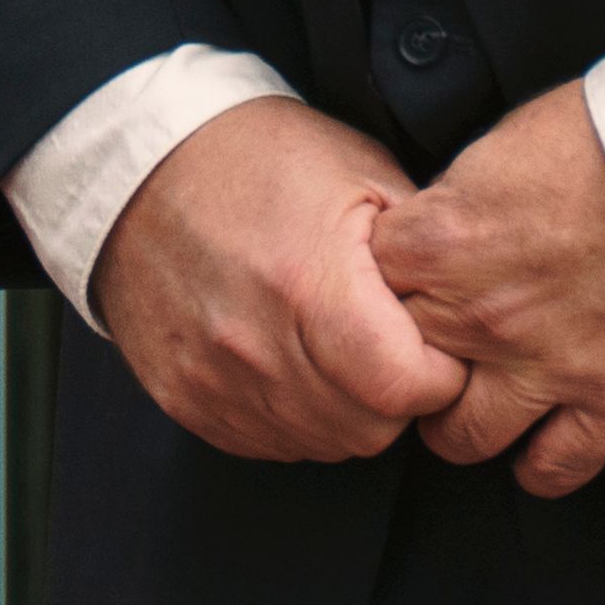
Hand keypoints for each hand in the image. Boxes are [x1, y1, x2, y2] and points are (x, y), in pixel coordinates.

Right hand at [91, 95, 465, 462]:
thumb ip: (421, 252)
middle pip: (369, 429)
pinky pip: (267, 444)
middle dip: (399, 399)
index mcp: (310, 284)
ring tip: (342, 353)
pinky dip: (296, 418)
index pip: (408, 388)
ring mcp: (215, 380)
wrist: (139, 169)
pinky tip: (295, 365)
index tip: (437, 347)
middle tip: (394, 349)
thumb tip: (465, 309)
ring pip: (321, 445)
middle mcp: (256, 345)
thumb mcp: (360, 172)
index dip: (441, 374)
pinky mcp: (186, 399)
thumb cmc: (256, 159)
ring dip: (348, 413)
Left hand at [373, 83, 604, 498]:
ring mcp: (548, 365)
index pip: (360, 289)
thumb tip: (432, 230)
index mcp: (444, 241)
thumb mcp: (504, 142)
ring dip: (459, 423)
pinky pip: (555, 466)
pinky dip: (540, 466)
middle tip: (423, 351)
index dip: (373, 291)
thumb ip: (453, 202)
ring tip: (470, 405)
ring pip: (460, 439)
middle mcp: (481, 316)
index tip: (391, 291)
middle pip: (397, 369)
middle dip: (404, 360)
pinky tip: (536, 449)